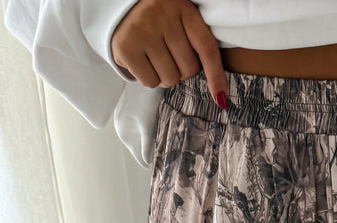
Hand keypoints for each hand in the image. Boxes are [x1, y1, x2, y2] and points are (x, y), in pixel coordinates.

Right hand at [110, 0, 228, 106]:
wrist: (116, 5)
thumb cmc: (155, 17)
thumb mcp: (178, 17)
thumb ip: (194, 40)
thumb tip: (217, 90)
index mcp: (183, 9)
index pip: (207, 48)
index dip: (216, 76)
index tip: (221, 99)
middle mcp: (163, 17)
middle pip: (188, 70)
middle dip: (181, 69)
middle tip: (167, 54)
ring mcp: (143, 32)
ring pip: (170, 79)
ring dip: (164, 75)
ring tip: (153, 56)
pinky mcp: (126, 47)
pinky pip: (150, 82)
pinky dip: (148, 77)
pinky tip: (142, 60)